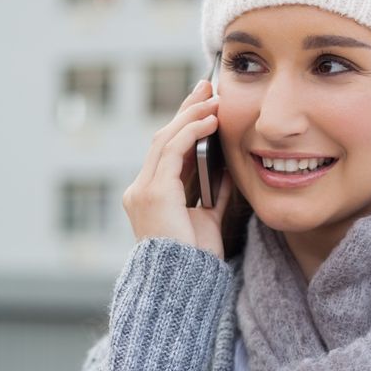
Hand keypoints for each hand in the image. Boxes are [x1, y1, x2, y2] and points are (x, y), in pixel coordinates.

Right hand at [121, 78, 233, 260]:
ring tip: (213, 98)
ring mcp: (144, 190)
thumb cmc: (196, 259)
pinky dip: (191, 133)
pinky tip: (209, 121)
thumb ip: (214, 194)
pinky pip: (172, 153)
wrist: (184, 283)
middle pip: (164, 138)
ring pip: (165, 140)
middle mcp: (141, 189)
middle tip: (207, 87)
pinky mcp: (154, 193)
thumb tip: (229, 168)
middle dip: (186, 110)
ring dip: (191, 116)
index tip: (205, 105)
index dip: (186, 125)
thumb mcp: (209, 219)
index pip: (168, 150)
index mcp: (152, 195)